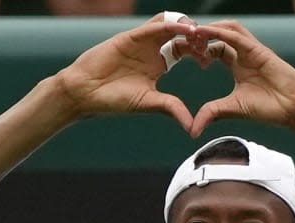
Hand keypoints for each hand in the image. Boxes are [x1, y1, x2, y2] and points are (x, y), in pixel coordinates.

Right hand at [55, 14, 209, 131]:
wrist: (85, 93)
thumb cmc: (113, 100)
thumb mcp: (149, 102)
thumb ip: (171, 108)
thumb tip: (193, 126)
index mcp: (158, 64)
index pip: (185, 50)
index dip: (199, 52)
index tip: (210, 61)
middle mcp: (152, 49)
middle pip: (181, 34)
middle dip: (197, 37)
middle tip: (209, 45)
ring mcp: (141, 41)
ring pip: (169, 24)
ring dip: (186, 26)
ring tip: (200, 34)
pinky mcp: (131, 36)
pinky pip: (155, 25)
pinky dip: (172, 25)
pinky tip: (185, 30)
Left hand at [189, 20, 294, 136]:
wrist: (293, 109)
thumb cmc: (268, 108)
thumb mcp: (232, 109)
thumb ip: (211, 113)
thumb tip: (191, 130)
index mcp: (237, 66)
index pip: (214, 49)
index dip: (198, 49)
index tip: (182, 53)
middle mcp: (243, 55)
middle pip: (218, 35)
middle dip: (200, 35)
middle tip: (182, 40)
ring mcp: (252, 50)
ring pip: (228, 28)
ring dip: (209, 29)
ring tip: (191, 34)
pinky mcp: (259, 50)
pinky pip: (237, 36)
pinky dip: (220, 33)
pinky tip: (205, 33)